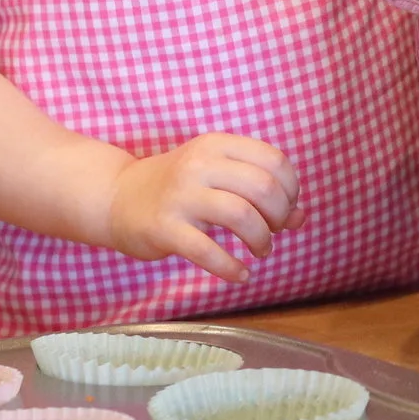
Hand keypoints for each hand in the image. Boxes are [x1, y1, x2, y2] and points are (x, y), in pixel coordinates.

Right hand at [105, 133, 305, 283]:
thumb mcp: (218, 177)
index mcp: (217, 145)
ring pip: (242, 216)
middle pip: (263, 187)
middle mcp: (199, 164)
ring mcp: (180, 195)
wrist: (117, 198)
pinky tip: (241, 274)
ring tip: (260, 250)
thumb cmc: (179, 188)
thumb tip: (300, 217)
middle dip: (278, 216)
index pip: (274, 160)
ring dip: (261, 240)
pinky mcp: (165, 228)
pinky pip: (208, 251)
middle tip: (272, 232)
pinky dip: (231, 267)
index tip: (285, 208)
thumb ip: (261, 192)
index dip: (291, 188)